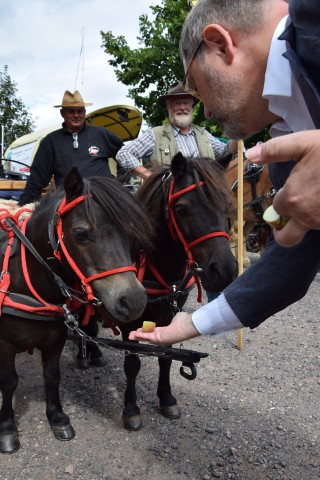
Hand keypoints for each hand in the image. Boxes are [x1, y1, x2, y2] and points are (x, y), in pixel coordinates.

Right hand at [128, 311, 199, 345]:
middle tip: (132, 335)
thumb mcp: (176, 318)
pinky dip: (141, 336)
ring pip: (147, 338)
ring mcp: (161, 339)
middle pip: (148, 337)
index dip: (146, 331)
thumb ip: (174, 318)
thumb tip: (177, 315)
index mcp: (166, 332)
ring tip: (130, 335)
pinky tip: (135, 334)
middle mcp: (163, 337)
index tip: (140, 330)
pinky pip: (148, 337)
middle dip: (139, 336)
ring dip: (138, 336)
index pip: (154, 332)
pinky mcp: (159, 339)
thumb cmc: (183, 322)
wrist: (186, 325)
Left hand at [246, 130, 319, 246]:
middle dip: (283, 232)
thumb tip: (250, 154)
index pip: (277, 208)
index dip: (283, 199)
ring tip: (318, 195)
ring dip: (308, 220)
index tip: (291, 189)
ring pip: (309, 229)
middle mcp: (306, 216)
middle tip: (286, 222)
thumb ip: (275, 150)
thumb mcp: (305, 143)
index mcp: (292, 198)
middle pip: (286, 238)